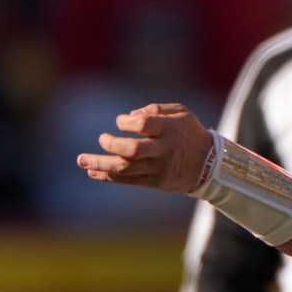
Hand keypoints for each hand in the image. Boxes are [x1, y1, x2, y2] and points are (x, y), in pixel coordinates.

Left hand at [76, 104, 214, 191]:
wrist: (209, 165)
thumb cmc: (190, 132)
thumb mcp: (181, 112)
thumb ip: (155, 109)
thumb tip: (130, 115)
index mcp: (170, 129)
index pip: (143, 125)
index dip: (126, 122)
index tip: (121, 121)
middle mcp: (163, 149)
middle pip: (132, 150)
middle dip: (111, 144)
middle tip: (102, 139)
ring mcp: (158, 168)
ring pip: (125, 168)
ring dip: (100, 164)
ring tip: (81, 160)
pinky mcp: (155, 182)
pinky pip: (128, 180)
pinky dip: (108, 176)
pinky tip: (93, 172)